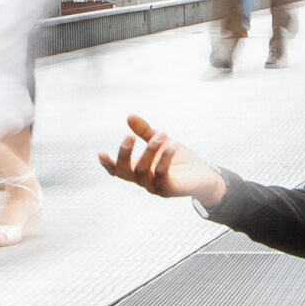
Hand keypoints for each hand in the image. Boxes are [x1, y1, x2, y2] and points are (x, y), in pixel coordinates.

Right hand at [99, 114, 226, 206]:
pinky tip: (172, 145)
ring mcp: (155, 187)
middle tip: (130, 136)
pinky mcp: (169, 189)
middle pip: (125, 172)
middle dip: (125, 154)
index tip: (100, 153)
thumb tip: (129, 116)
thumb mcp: (161, 143)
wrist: (204, 176)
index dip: (108, 164)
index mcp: (139, 170)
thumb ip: (145, 132)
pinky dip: (165, 159)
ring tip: (161, 134)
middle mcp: (144, 181)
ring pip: (143, 171)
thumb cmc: (181, 161)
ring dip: (151, 151)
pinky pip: (162, 175)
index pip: (118, 171)